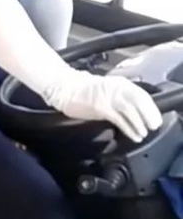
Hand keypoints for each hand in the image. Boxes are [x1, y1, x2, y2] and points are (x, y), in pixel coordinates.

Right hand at [44, 72, 162, 142]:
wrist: (65, 88)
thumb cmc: (82, 90)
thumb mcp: (105, 89)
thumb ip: (118, 96)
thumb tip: (129, 108)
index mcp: (119, 83)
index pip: (141, 94)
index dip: (150, 107)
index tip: (154, 117)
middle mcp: (117, 88)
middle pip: (140, 101)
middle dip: (149, 115)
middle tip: (153, 125)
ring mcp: (109, 97)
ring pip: (132, 111)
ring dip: (140, 124)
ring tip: (144, 133)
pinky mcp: (102, 108)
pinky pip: (120, 119)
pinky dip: (129, 129)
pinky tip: (134, 135)